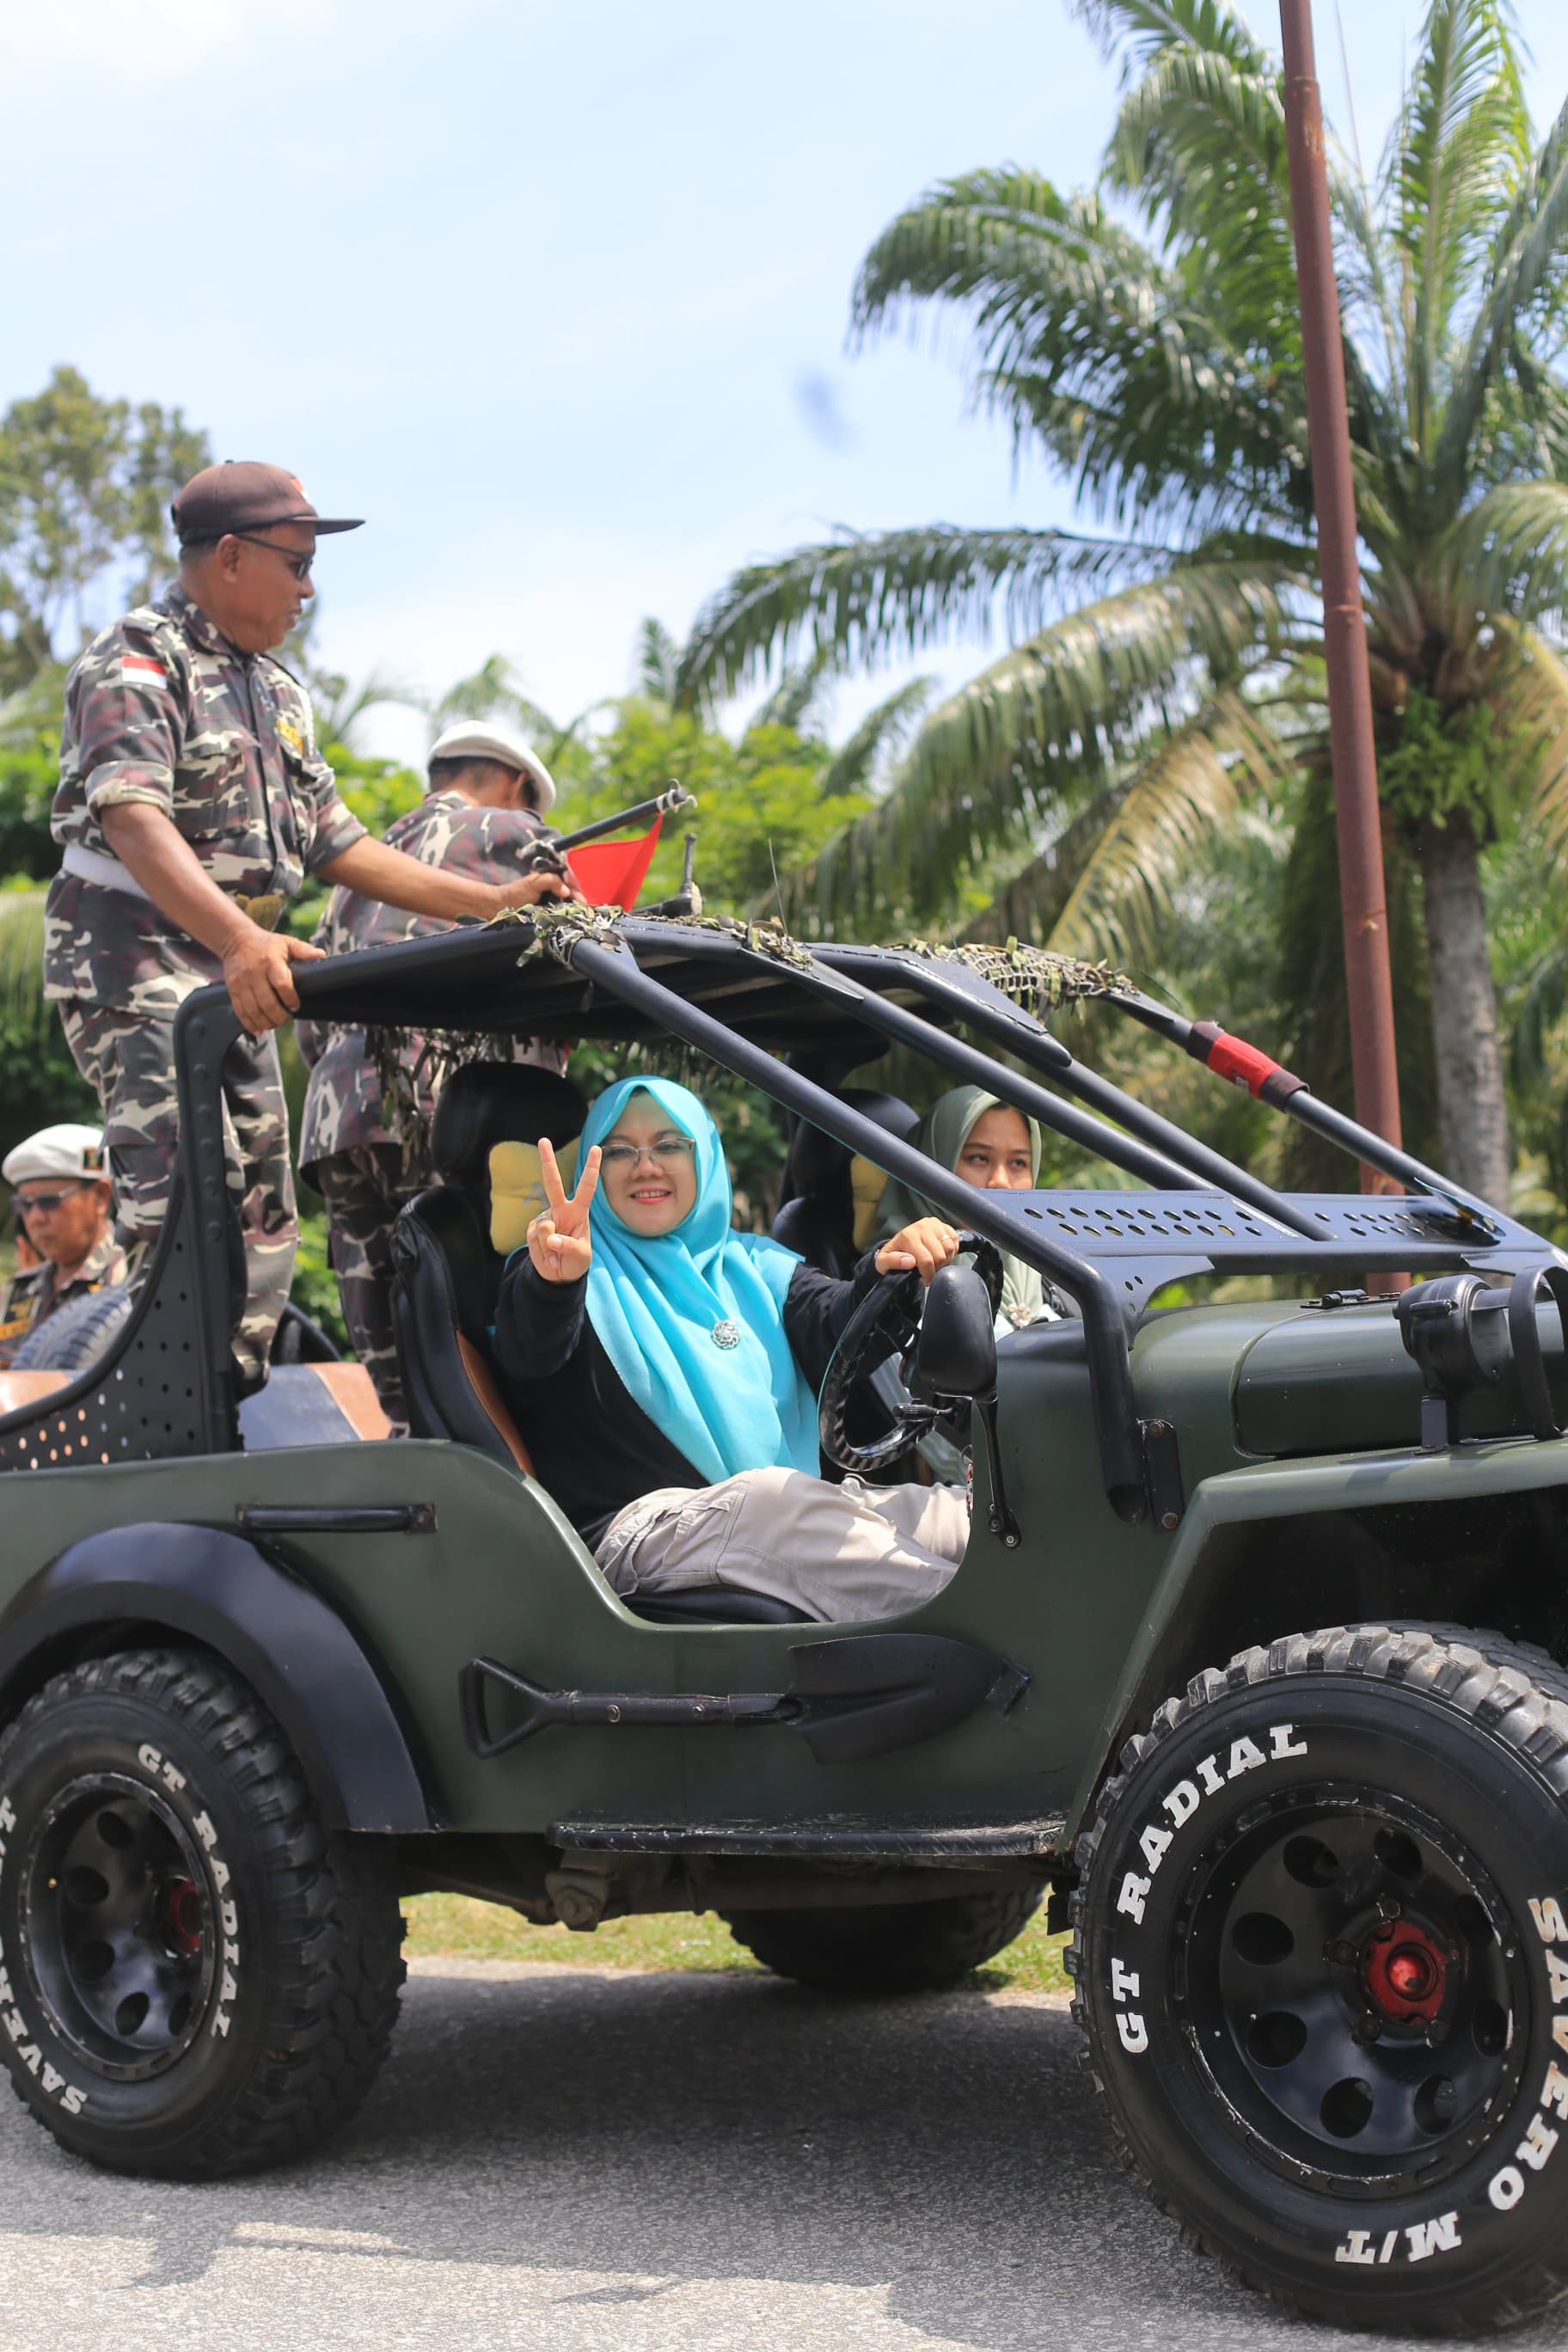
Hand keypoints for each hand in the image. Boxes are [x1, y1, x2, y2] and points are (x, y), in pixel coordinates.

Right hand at [221, 925, 324, 1032]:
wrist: (236, 940)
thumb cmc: (266, 944)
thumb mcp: (286, 942)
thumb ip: (304, 950)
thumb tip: (322, 954)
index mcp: (270, 961)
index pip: (282, 985)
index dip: (291, 999)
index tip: (295, 1006)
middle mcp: (254, 972)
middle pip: (268, 1003)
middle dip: (280, 1016)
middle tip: (287, 1018)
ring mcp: (241, 982)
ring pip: (254, 1010)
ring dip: (267, 1022)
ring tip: (276, 1024)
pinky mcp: (232, 989)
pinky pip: (240, 1011)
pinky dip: (250, 1024)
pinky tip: (260, 1030)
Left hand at [492, 867, 585, 913]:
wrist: (499, 907)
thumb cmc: (515, 893)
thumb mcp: (534, 882)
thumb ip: (551, 881)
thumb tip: (567, 891)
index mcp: (551, 878)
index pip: (570, 881)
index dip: (576, 888)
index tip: (580, 898)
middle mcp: (553, 889)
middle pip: (572, 893)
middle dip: (578, 899)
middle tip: (582, 907)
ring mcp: (551, 902)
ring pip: (568, 904)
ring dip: (573, 908)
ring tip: (578, 914)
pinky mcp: (548, 913)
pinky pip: (561, 914)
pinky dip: (566, 916)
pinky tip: (570, 919)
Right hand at [527, 1137, 601, 1282]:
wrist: (559, 1276)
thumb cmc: (576, 1261)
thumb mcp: (580, 1257)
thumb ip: (568, 1246)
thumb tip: (550, 1237)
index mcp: (578, 1212)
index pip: (586, 1187)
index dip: (591, 1168)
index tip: (596, 1148)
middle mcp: (560, 1210)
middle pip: (553, 1184)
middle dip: (547, 1162)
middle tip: (543, 1140)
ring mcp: (545, 1219)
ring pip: (543, 1228)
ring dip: (550, 1248)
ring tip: (556, 1256)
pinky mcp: (532, 1230)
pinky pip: (534, 1240)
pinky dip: (541, 1253)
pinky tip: (548, 1256)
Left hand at [875, 1217, 960, 1285]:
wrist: (900, 1245)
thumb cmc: (893, 1255)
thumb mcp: (883, 1263)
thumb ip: (892, 1262)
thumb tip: (909, 1261)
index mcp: (908, 1236)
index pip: (927, 1261)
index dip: (928, 1275)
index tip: (925, 1280)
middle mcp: (922, 1226)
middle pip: (940, 1256)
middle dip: (937, 1269)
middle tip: (930, 1272)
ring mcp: (934, 1224)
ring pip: (949, 1248)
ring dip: (945, 1260)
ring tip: (935, 1264)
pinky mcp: (943, 1225)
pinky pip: (955, 1241)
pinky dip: (951, 1251)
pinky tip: (941, 1255)